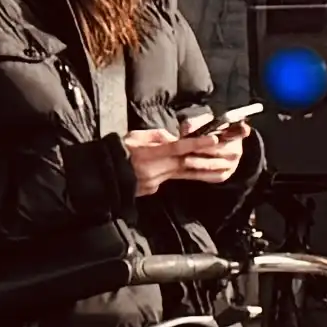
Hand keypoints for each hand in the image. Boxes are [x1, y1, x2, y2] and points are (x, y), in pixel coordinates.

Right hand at [125, 123, 244, 191]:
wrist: (101, 174)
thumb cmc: (117, 151)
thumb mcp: (135, 137)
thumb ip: (157, 136)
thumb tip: (174, 138)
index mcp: (148, 154)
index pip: (177, 147)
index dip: (196, 144)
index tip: (213, 139)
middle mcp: (152, 170)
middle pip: (184, 164)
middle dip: (205, 159)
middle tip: (225, 155)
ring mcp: (153, 182)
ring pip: (179, 173)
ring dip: (196, 168)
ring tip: (216, 164)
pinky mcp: (151, 189)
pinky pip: (168, 179)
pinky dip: (174, 173)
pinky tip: (174, 169)